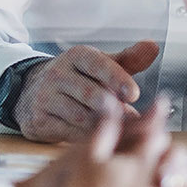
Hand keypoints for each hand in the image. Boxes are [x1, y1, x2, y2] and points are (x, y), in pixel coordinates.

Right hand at [13, 41, 160, 142]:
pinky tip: (100, 140)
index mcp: (77, 56)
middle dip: (113, 109)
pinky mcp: (39, 120)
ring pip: (80, 116)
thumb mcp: (101, 65)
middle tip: (134, 121)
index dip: (117, 78)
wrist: (33, 93)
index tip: (134, 94)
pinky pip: (67, 132)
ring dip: (103, 126)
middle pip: (90, 93)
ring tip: (122, 132)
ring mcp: (46, 97)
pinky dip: (86, 138)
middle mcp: (58, 74)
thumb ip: (128, 60)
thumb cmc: (79, 78)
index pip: (97, 64)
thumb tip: (154, 47)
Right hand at [15, 95, 186, 186]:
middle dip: (178, 160)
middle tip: (170, 166)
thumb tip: (109, 100)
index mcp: (140, 163)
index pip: (158, 134)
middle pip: (181, 161)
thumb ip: (103, 129)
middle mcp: (157, 184)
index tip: (161, 107)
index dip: (158, 120)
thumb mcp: (86, 159)